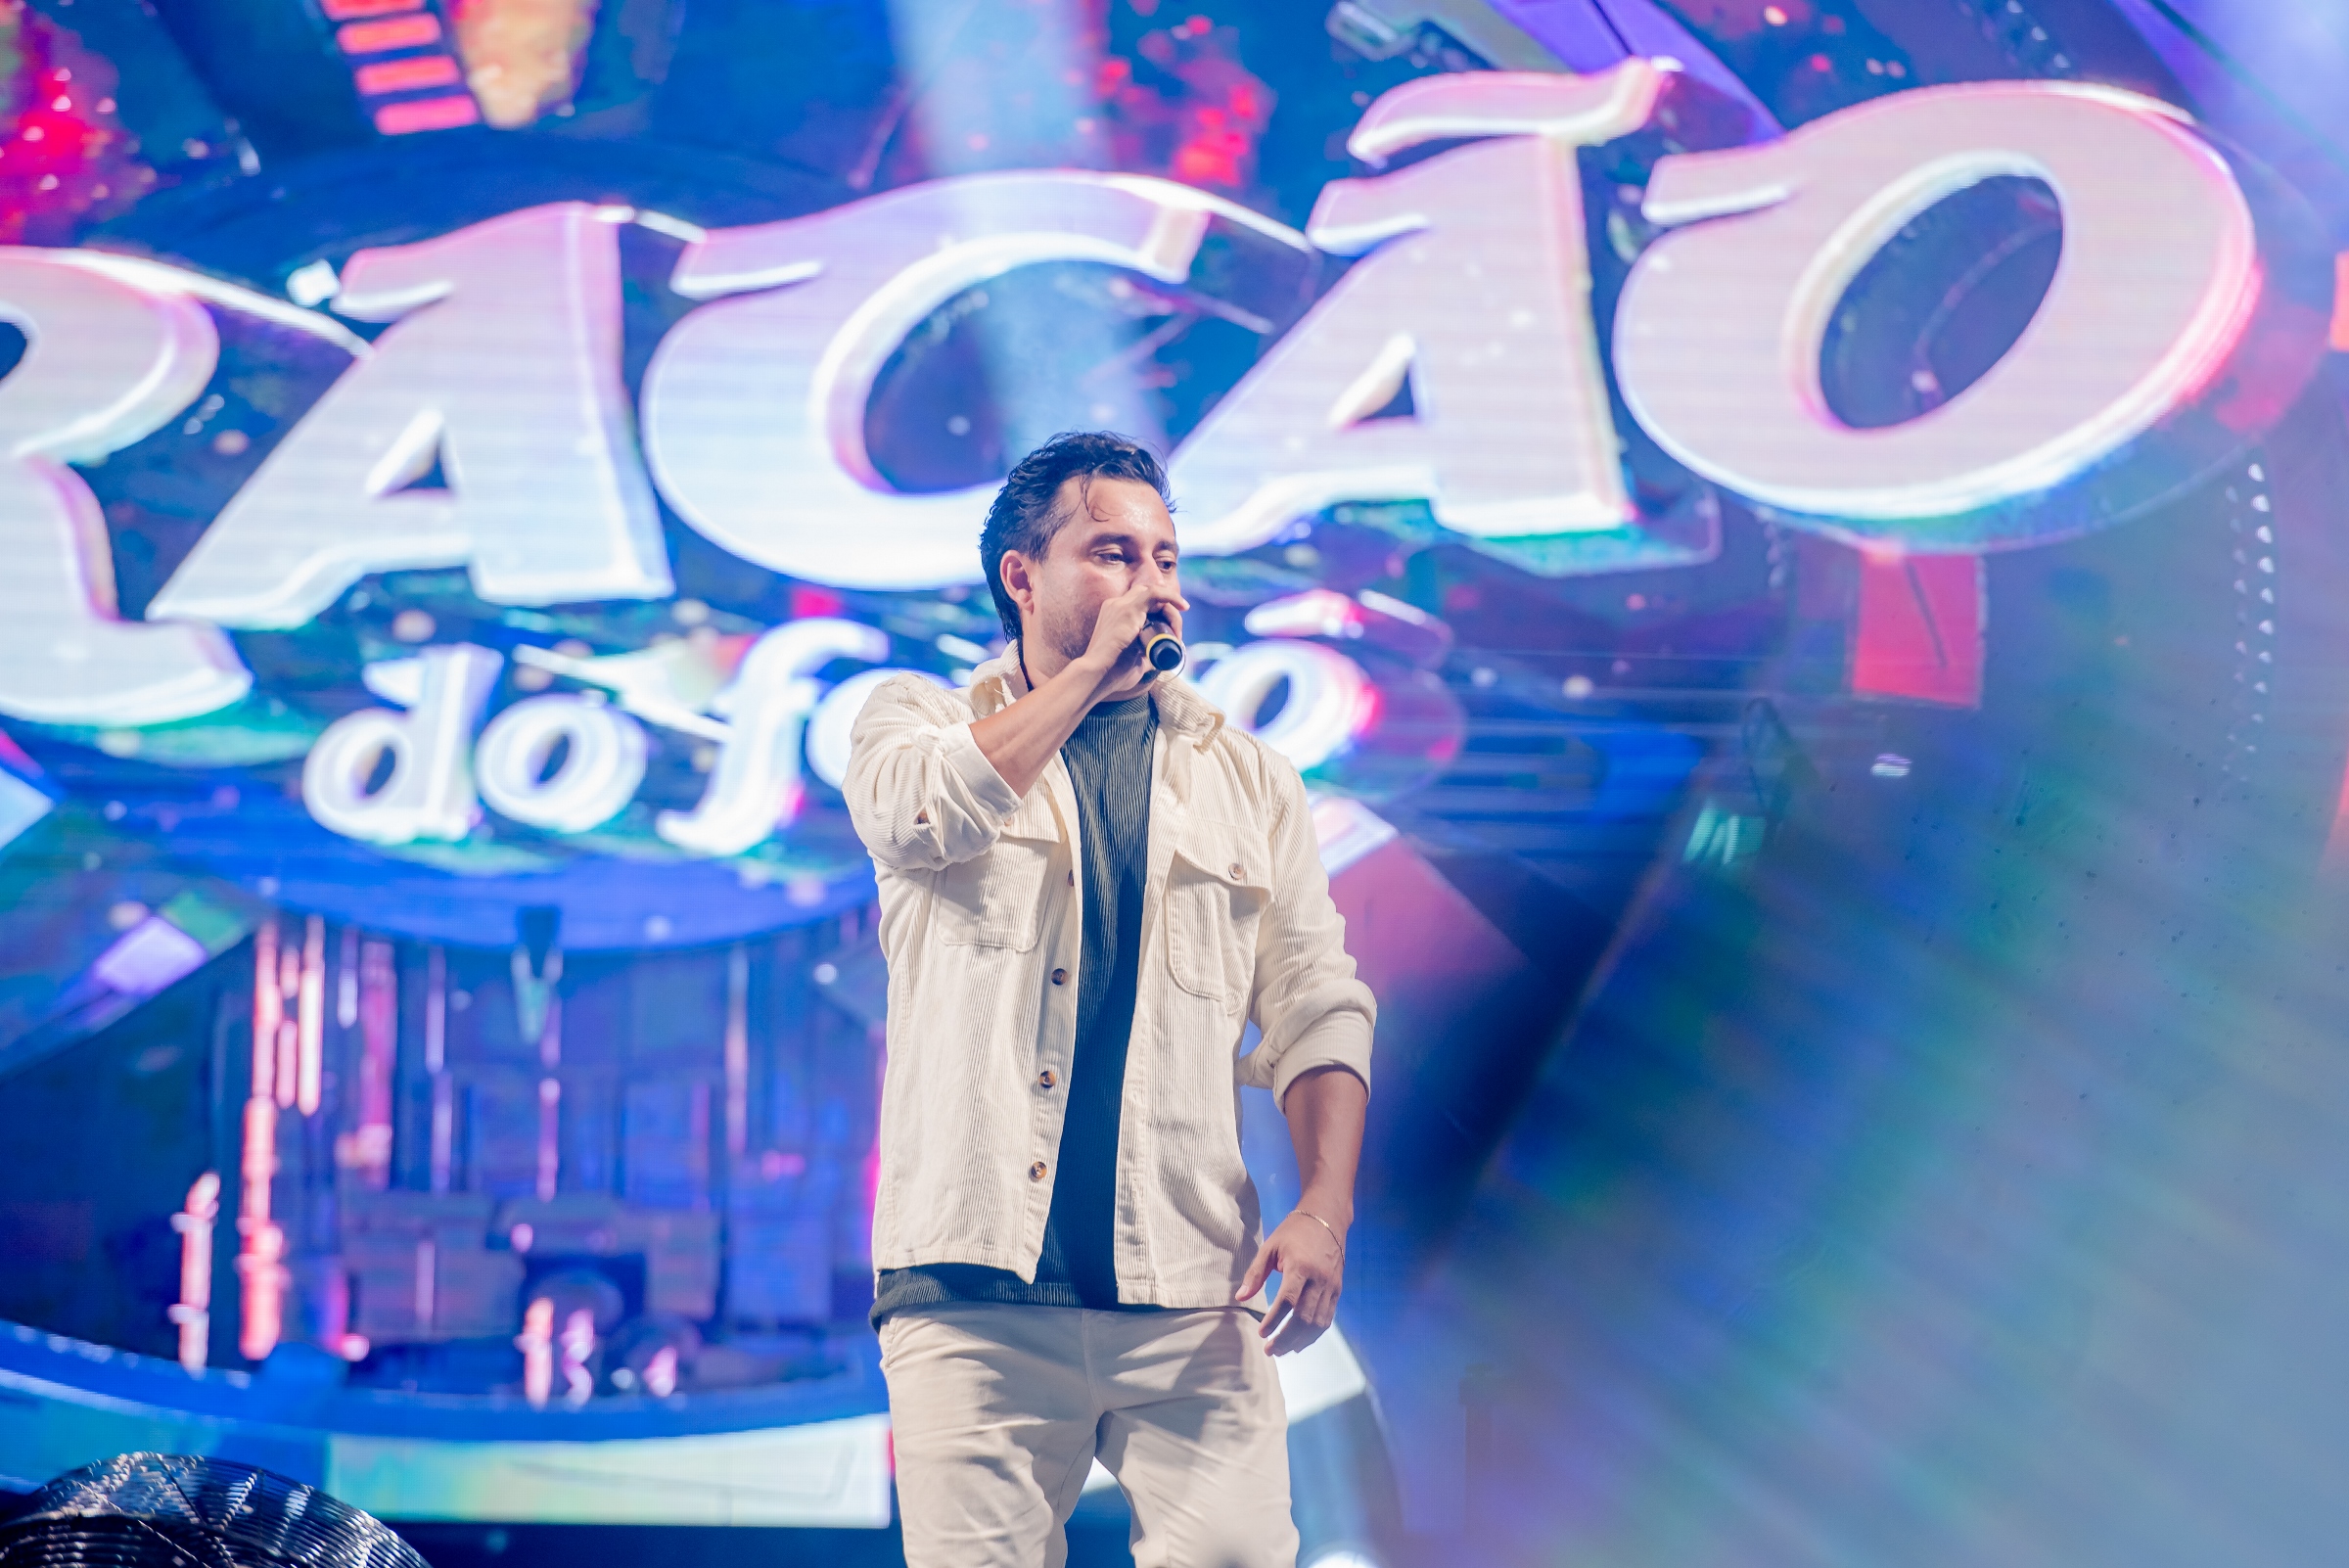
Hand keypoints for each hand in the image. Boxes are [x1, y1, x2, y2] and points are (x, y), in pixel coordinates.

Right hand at [1078, 571, 1186, 693]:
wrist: (1096, 674)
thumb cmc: (1111, 673)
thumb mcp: (1133, 661)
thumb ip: (1145, 657)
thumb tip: (1160, 659)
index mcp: (1115, 615)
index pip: (1142, 603)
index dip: (1160, 613)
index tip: (1172, 631)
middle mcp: (1116, 605)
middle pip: (1150, 596)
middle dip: (1168, 611)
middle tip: (1176, 634)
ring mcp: (1121, 605)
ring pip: (1155, 595)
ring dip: (1171, 611)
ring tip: (1177, 633)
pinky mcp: (1129, 609)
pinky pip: (1155, 593)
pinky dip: (1171, 596)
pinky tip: (1183, 607)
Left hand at [1235, 1209, 1344, 1355]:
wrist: (1327, 1218)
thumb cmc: (1294, 1232)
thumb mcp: (1270, 1248)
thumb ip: (1255, 1274)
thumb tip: (1241, 1297)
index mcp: (1300, 1266)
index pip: (1288, 1301)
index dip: (1274, 1321)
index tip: (1262, 1333)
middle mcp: (1319, 1279)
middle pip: (1304, 1317)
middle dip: (1286, 1338)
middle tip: (1270, 1349)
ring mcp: (1331, 1286)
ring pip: (1318, 1323)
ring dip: (1300, 1341)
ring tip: (1283, 1349)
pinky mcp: (1337, 1290)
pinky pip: (1327, 1318)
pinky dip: (1314, 1334)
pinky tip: (1300, 1341)